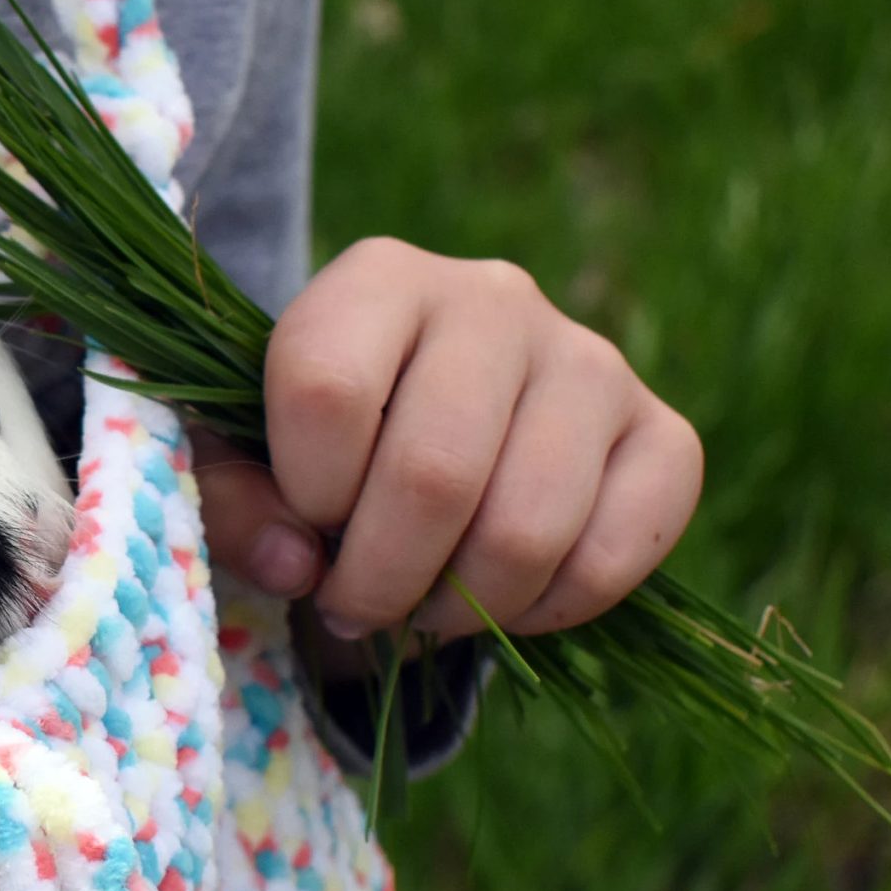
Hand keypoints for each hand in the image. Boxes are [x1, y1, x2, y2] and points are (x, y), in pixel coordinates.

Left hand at [192, 237, 702, 642]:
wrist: (425, 418)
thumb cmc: (312, 436)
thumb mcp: (235, 451)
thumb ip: (227, 501)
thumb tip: (295, 566)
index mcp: (377, 278)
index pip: (327, 390)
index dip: (305, 492)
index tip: (304, 522)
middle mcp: (493, 299)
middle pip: (434, 474)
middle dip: (379, 579)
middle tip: (355, 608)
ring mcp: (590, 360)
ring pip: (527, 528)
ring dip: (460, 608)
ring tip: (422, 607)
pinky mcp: (663, 431)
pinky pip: (616, 554)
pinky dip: (548, 612)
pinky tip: (503, 601)